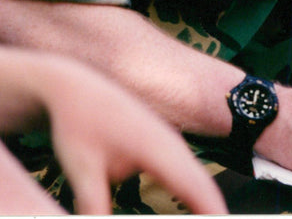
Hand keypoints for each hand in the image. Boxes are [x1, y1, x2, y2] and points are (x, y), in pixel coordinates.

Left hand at [38, 56, 227, 214]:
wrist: (76, 86)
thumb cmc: (79, 122)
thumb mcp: (82, 168)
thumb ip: (95, 205)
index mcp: (159, 148)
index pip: (198, 189)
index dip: (215, 213)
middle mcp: (172, 145)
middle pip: (205, 186)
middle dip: (215, 211)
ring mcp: (170, 144)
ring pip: (198, 180)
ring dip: (206, 204)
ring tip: (211, 217)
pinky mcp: (162, 146)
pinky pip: (187, 174)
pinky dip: (195, 195)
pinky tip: (193, 209)